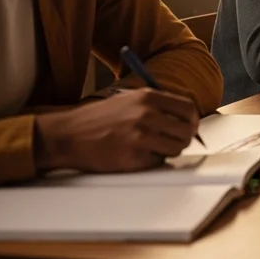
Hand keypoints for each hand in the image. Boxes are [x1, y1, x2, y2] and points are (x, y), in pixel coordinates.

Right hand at [34, 88, 198, 173]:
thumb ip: (157, 104)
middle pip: (187, 130)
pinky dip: (151, 160)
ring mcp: (141, 136)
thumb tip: (186, 117)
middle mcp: (147, 114)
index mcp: (148, 97)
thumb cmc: (98, 119)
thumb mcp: (128, 99)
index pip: (188, 108)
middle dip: (183, 138)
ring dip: (168, 150)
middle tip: (173, 141)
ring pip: (176, 148)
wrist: (68, 135)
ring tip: (150, 147)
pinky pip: (157, 161)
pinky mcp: (134, 157)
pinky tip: (134, 154)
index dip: (191, 120)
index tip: (189, 126)